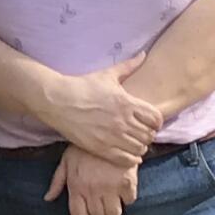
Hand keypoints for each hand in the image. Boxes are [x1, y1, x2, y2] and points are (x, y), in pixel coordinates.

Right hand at [38, 58, 163, 162]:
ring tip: (134, 142)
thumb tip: (143, 54)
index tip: (150, 121)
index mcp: (126, 102)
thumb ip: (129, 66)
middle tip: (142, 133)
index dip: (156, 121)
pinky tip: (127, 153)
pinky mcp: (100, 148)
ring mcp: (112, 136)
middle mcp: (122, 120)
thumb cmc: (83, 86)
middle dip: (148, 135)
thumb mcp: (107, 74)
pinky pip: (126, 160)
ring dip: (140, 146)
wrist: (58, 101)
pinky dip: (131, 158)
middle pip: (149, 135)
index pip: (156, 118)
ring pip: (140, 149)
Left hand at [46, 146, 140, 214]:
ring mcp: (111, 186)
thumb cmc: (85, 145)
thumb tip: (48, 198)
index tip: (90, 211)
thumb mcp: (66, 160)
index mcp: (76, 186)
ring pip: (114, 213)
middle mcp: (93, 189)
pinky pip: (130, 200)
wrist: (109, 128)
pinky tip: (123, 187)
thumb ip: (57, 181)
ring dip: (114, 208)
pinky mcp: (128, 181)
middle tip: (102, 202)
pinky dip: (127, 197)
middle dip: (100, 212)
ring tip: (113, 197)